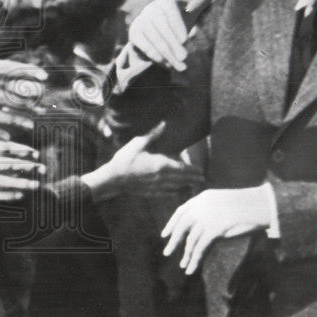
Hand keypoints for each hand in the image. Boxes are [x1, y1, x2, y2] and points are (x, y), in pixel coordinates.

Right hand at [0, 126, 44, 201]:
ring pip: (1, 181)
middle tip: (43, 167)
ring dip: (21, 182)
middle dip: (27, 166)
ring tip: (36, 183)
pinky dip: (6, 194)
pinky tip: (18, 194)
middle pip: (6, 165)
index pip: (1, 146)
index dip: (20, 150)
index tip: (34, 151)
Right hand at [82, 122, 204, 202]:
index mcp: (161, 164)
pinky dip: (174, 192)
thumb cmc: (125, 159)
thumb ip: (153, 135)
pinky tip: (176, 191)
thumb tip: (163, 124)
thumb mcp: (138, 143)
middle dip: (193, 179)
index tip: (201, 171)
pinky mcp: (150, 193)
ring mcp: (157, 186)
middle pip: (182, 179)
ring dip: (186, 185)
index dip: (193, 171)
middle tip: (202, 179)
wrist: (113, 179)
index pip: (183, 169)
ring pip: (176, 187)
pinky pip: (166, 193)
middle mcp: (162, 177)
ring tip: (193, 184)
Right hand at [125, 0, 211, 72]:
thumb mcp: (186, 17)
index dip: (178, 26)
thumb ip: (198, 5)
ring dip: (168, 54)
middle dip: (174, 44)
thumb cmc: (174, 27)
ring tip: (179, 66)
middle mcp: (150, 9)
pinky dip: (156, 56)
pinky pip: (145, 45)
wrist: (153, 38)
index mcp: (165, 2)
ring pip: (155, 39)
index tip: (185, 40)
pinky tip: (165, 64)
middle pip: (162, 27)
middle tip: (184, 58)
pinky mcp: (133, 33)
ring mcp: (140, 20)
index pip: (170, 11)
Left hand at [161, 186, 272, 274]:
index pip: (181, 211)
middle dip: (173, 240)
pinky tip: (190, 269)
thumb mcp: (223, 202)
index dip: (172, 224)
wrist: (261, 205)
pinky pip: (200, 248)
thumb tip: (200, 224)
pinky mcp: (214, 230)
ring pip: (190, 240)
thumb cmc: (247, 205)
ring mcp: (207, 218)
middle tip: (166, 252)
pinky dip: (194, 260)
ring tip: (182, 266)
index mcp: (202, 198)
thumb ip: (209, 209)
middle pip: (181, 226)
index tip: (165, 234)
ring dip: (186, 255)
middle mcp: (201, 207)